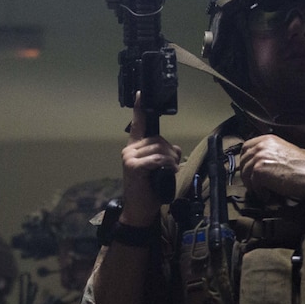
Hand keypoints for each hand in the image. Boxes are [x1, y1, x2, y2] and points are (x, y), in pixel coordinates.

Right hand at [120, 92, 180, 225]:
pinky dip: (166, 165)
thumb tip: (175, 150)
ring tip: (170, 171)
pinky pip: (156, 159)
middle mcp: (129, 149)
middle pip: (157, 138)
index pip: (137, 125)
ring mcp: (129, 157)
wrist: (140, 210)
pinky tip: (168, 172)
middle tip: (172, 165)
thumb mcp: (158, 169)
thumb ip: (164, 155)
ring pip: (159, 148)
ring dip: (170, 159)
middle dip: (170, 151)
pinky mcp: (133, 166)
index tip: (141, 94)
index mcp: (134, 148)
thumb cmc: (149, 189)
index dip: (139, 109)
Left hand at [237, 134, 304, 200]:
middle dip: (247, 173)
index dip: (245, 159)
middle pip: (243, 161)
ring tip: (261, 190)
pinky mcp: (259, 171)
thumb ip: (271, 153)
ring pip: (245, 173)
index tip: (247, 167)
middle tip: (253, 183)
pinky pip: (252, 184)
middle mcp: (262, 146)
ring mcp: (259, 157)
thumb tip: (261, 162)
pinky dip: (259, 192)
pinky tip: (267, 194)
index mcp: (268, 140)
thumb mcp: (286, 151)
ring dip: (252, 184)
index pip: (246, 147)